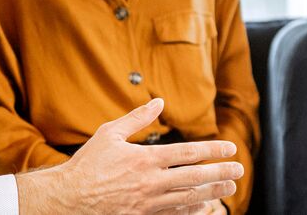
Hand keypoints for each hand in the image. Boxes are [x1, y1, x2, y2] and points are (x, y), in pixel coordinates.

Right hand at [16, 98, 242, 213]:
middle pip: (195, 178)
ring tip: (229, 189)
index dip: (213, 150)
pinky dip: (192, 211)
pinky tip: (203, 207)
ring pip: (189, 199)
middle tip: (239, 170)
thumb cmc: (86, 165)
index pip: (189, 153)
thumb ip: (137, 118)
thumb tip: (158, 101)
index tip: (230, 148)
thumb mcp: (109, 134)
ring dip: (212, 193)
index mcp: (145, 159)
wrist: (68, 200)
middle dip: (220, 173)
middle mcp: (151, 182)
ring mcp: (148, 204)